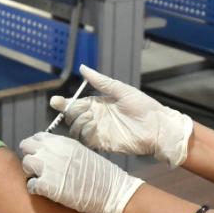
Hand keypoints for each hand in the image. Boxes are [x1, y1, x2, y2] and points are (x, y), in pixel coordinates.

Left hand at [18, 132, 143, 212]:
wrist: (111, 192)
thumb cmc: (101, 175)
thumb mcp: (82, 153)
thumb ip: (64, 150)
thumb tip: (51, 153)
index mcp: (62, 142)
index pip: (37, 137)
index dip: (37, 147)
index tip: (41, 156)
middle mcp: (52, 151)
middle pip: (26, 147)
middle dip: (31, 157)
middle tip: (39, 168)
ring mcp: (48, 168)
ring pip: (25, 164)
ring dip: (31, 172)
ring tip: (42, 180)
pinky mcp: (46, 186)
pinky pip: (30, 185)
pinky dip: (35, 189)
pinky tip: (45, 192)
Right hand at [50, 64, 193, 166]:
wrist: (157, 127)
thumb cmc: (143, 106)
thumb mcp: (121, 90)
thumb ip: (101, 81)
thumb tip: (83, 68)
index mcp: (98, 104)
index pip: (75, 104)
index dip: (63, 103)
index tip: (56, 101)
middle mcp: (95, 118)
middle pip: (72, 117)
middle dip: (71, 113)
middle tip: (83, 110)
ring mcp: (98, 132)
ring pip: (76, 130)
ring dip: (77, 124)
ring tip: (90, 118)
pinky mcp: (103, 144)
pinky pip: (85, 141)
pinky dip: (84, 134)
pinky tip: (92, 127)